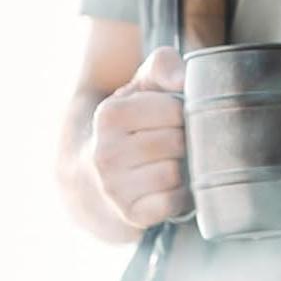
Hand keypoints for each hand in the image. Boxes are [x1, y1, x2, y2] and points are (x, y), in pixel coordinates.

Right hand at [87, 46, 190, 228]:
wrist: (96, 176)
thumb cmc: (132, 123)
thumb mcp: (142, 86)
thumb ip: (163, 66)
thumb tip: (182, 80)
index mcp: (109, 115)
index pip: (174, 110)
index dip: (183, 112)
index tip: (174, 116)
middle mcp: (104, 153)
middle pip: (177, 142)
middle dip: (184, 140)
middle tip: (175, 141)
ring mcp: (114, 188)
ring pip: (175, 173)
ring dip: (184, 168)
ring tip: (172, 162)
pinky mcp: (131, 214)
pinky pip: (174, 202)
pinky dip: (181, 195)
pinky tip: (171, 186)